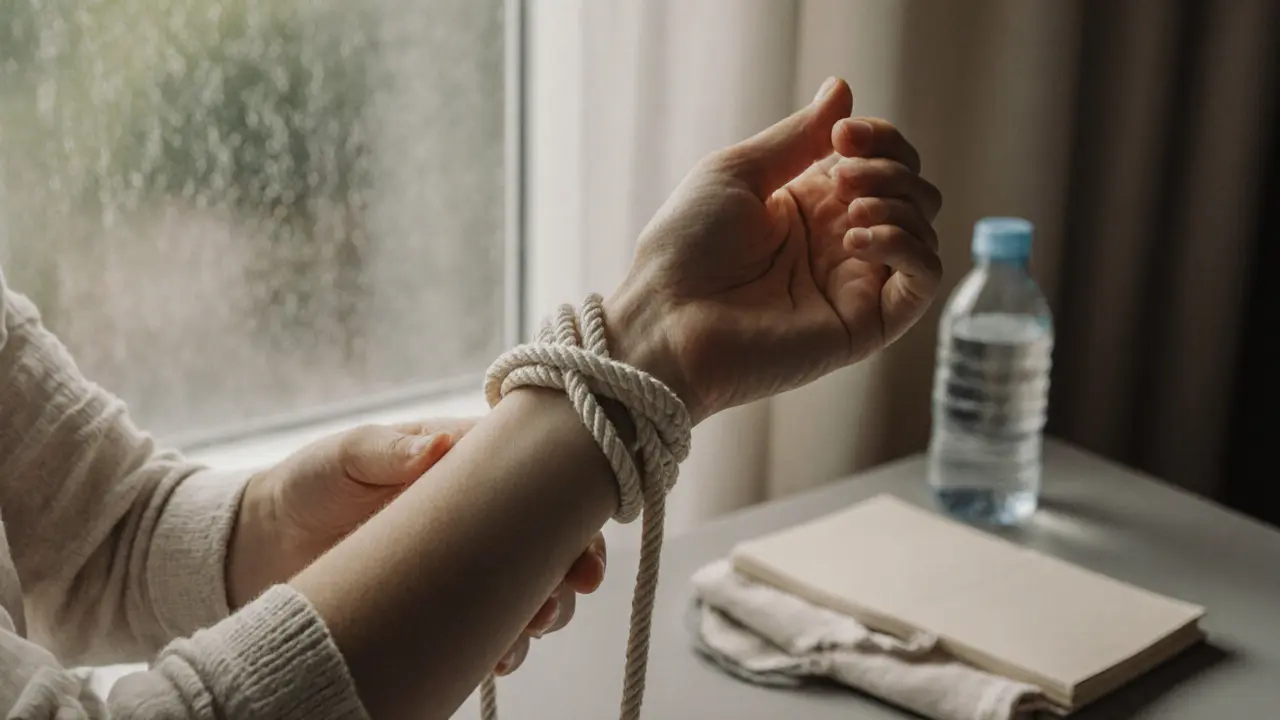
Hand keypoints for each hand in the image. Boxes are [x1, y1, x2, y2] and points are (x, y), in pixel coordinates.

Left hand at [227, 419, 607, 671]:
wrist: (260, 544)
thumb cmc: (311, 483)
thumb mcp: (347, 455)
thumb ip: (391, 450)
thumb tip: (438, 449)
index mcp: (469, 469)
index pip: (540, 486)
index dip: (572, 515)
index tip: (584, 551)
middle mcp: (478, 519)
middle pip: (548, 546)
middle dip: (565, 576)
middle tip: (555, 601)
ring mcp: (463, 569)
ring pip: (528, 593)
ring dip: (540, 615)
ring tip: (525, 632)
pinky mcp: (442, 612)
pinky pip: (489, 633)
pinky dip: (502, 648)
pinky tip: (497, 660)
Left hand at [606, 77, 942, 421]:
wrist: (668, 319)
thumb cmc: (686, 247)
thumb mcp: (739, 172)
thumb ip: (799, 136)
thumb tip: (843, 89)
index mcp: (812, 205)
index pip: (883, 161)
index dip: (880, 138)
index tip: (842, 134)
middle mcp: (839, 242)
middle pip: (913, 191)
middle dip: (891, 168)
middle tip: (842, 175)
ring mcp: (855, 284)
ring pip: (923, 229)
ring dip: (897, 203)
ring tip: (847, 213)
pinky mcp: (865, 324)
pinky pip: (923, 280)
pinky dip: (907, 246)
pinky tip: (856, 240)